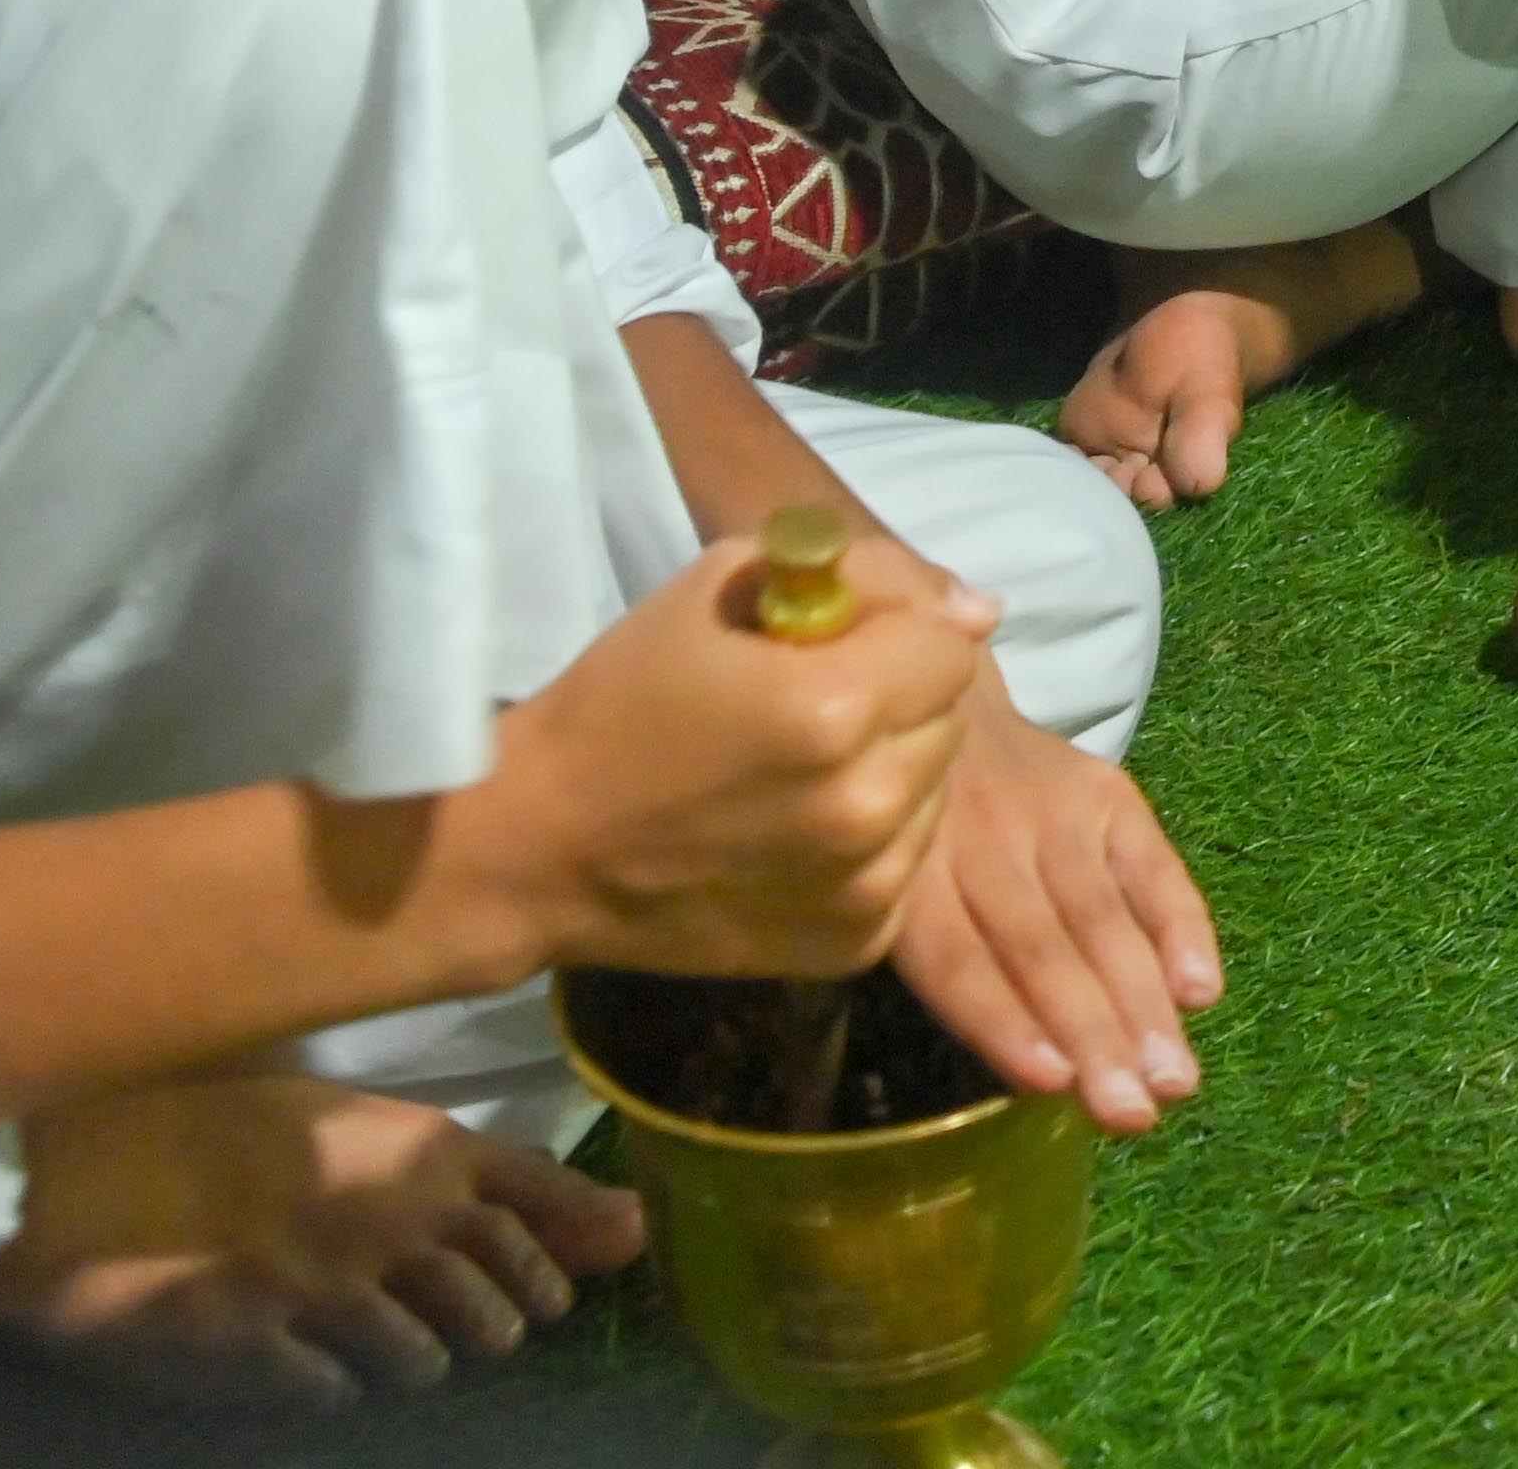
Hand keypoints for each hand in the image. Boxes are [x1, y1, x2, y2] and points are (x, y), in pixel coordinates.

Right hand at [0, 1071, 647, 1409]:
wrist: (71, 1166)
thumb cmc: (218, 1128)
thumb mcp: (360, 1134)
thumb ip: (496, 1187)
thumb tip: (639, 1232)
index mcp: (416, 1151)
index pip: (535, 1211)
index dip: (553, 1260)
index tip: (550, 1285)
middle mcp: (383, 1218)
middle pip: (498, 1308)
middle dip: (487, 1324)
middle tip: (441, 1316)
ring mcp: (316, 1286)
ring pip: (423, 1360)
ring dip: (403, 1357)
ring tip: (354, 1328)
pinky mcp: (251, 1346)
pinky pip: (330, 1391)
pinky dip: (317, 1382)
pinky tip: (283, 1353)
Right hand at [483, 533, 993, 985]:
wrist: (541, 848)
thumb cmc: (621, 700)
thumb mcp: (722, 587)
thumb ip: (854, 574)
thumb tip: (975, 609)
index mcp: (836, 707)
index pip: (951, 642)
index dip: (900, 628)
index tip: (842, 638)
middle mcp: (868, 803)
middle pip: (949, 717)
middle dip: (899, 695)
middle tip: (813, 702)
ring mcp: (866, 885)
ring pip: (936, 790)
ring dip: (891, 766)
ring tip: (800, 769)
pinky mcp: (857, 943)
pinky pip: (908, 861)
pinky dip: (873, 837)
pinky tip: (795, 827)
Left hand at [882, 668, 1223, 1135]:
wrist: (941, 701)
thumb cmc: (911, 837)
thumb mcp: (887, 892)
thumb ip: (933, 962)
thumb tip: (1020, 1068)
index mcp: (910, 881)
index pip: (959, 960)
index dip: (1004, 1021)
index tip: (1053, 1082)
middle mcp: (981, 841)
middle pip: (1041, 947)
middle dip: (1094, 1034)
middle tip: (1135, 1110)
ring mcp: (1050, 812)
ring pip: (1101, 917)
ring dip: (1143, 1003)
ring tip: (1176, 1078)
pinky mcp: (1107, 793)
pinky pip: (1151, 866)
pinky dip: (1182, 925)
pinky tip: (1202, 988)